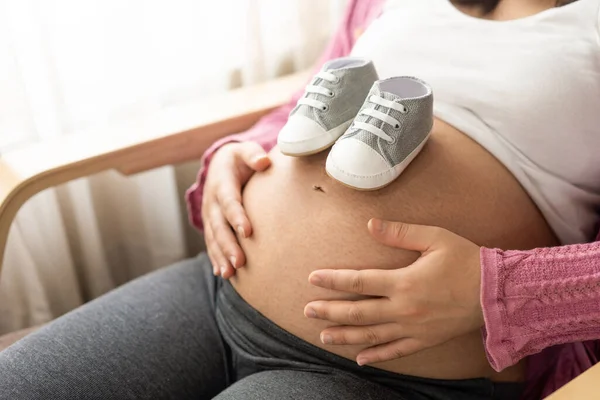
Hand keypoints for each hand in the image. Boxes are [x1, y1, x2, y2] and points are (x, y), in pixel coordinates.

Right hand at [202, 142, 270, 278]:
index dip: (236, 216)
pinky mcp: (211, 225)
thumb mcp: (245, 150)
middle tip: (239, 262)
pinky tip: (222, 273)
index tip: (248, 232)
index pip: (229, 201)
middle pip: (219, 225)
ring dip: (220, 256)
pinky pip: (211, 243)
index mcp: (222, 183)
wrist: (221, 165)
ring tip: (228, 273)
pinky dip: (215, 258)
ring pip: (213, 238)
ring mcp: (210, 215)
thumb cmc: (240, 159)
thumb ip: (253, 154)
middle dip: (227, 244)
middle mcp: (212, 201)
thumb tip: (263, 161)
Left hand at [304, 218, 483, 365]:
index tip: (312, 279)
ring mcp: (413, 328)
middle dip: (330, 312)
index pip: (358, 281)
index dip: (333, 281)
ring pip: (371, 335)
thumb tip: (370, 224)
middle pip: (358, 312)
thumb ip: (399, 233)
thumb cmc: (465, 260)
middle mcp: (404, 308)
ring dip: (345, 336)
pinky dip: (377, 356)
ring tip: (323, 337)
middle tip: (307, 311)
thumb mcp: (434, 238)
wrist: (497, 292)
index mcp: (403, 282)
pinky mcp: (425, 340)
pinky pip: (396, 351)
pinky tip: (360, 359)